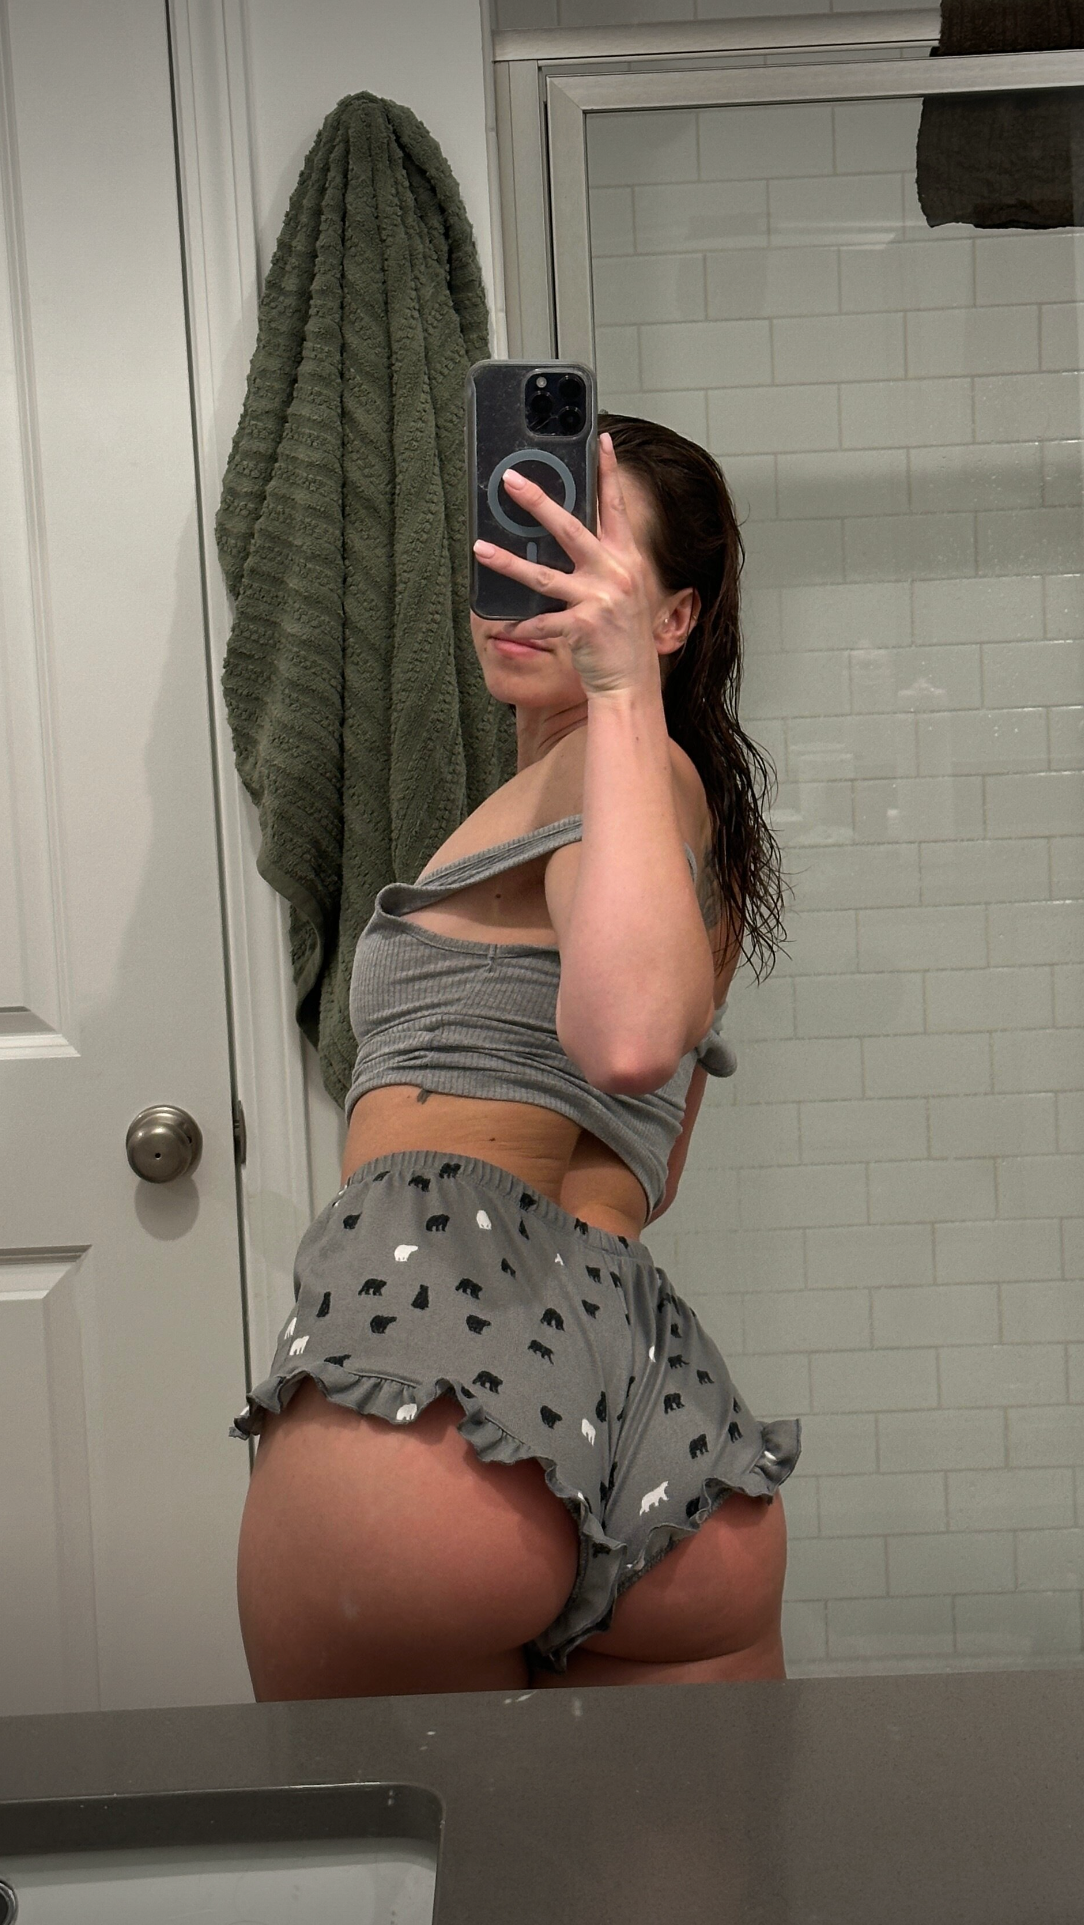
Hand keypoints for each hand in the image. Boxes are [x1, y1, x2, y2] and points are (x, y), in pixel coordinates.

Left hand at [473, 431, 658, 696]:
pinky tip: (501, 627)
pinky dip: (518, 626)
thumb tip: (570, 539)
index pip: (616, 508)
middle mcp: (616, 574)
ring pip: (542, 575)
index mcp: (627, 561)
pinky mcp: (582, 628)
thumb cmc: (622, 639)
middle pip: (570, 528)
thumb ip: (603, 564)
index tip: (602, 440)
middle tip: (511, 480)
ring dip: (507, 561)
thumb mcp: (623, 593)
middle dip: (538, 501)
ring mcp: (599, 600)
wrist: (632, 684)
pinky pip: (540, 623)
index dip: (609, 473)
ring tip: (480, 547)